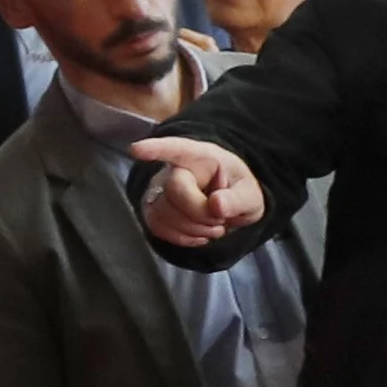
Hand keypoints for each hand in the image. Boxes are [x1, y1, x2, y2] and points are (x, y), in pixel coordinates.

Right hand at [129, 136, 264, 248]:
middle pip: (174, 191)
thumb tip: (217, 205)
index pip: (176, 149)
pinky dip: (182, 237)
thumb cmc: (236, 192)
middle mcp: (174, 169)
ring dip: (193, 229)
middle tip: (221, 219)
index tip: (136, 150)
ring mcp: (159, 190)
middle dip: (201, 214)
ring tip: (213, 227)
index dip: (155, 149)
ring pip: (163, 212)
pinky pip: (157, 227)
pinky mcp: (152, 210)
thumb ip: (238, 200)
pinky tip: (198, 234)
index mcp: (201, 157)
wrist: (226, 205)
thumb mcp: (251, 196)